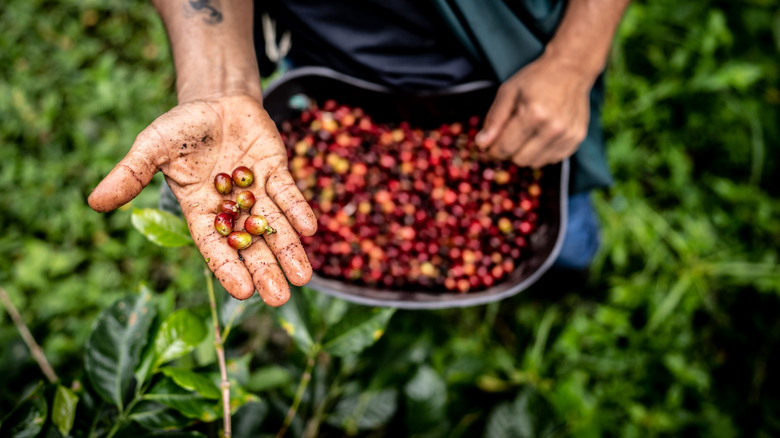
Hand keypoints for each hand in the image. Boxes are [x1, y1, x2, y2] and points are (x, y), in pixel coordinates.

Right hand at [88, 94, 316, 305]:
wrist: (214, 101)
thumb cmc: (180, 129)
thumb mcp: (151, 148)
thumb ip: (130, 175)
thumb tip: (94, 202)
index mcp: (201, 211)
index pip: (215, 246)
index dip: (228, 268)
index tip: (243, 293)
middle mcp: (232, 209)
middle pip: (251, 246)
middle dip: (266, 271)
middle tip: (280, 299)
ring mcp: (257, 192)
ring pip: (275, 227)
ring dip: (290, 250)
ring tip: (303, 277)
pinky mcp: (276, 172)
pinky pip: (288, 194)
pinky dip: (298, 210)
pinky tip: (310, 229)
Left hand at [475, 53, 592, 167]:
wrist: (571, 69)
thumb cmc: (536, 79)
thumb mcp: (508, 92)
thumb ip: (494, 119)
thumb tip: (481, 144)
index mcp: (534, 113)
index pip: (505, 148)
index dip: (492, 151)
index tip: (487, 147)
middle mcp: (553, 128)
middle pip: (520, 160)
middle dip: (509, 151)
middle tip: (508, 136)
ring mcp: (567, 135)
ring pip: (535, 163)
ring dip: (525, 153)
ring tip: (526, 133)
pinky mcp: (576, 139)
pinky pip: (551, 160)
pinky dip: (541, 152)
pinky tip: (541, 135)